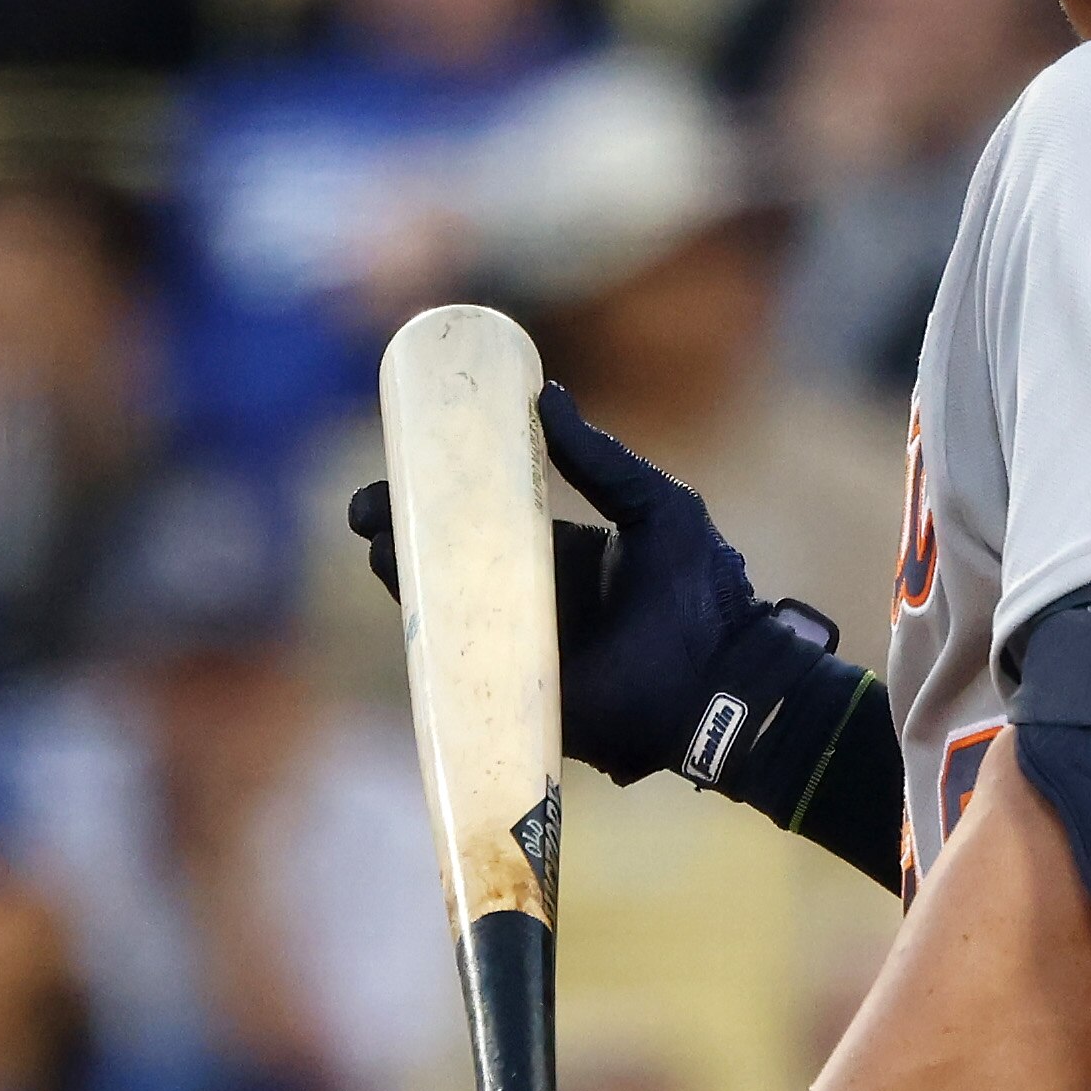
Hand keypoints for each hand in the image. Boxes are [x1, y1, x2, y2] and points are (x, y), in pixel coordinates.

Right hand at [347, 384, 793, 787]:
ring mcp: (523, 653)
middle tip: (366, 510)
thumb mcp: (654, 505)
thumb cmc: (700, 590)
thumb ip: (600, 459)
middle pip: (452, 567)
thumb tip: (546, 394)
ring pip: (447, 615)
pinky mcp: (520, 697)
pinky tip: (405, 612)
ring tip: (379, 543)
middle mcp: (534, 605)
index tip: (400, 471)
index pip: (485, 524)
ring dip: (406, 581)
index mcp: (563, 559)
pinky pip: (463, 673)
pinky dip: (430, 646)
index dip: (440, 500)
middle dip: (404, 537)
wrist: (724, 675)